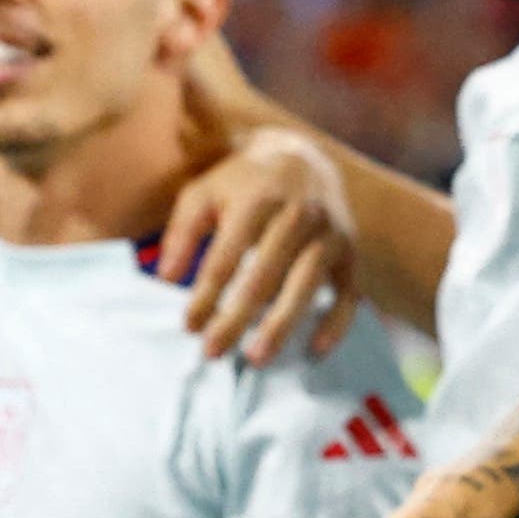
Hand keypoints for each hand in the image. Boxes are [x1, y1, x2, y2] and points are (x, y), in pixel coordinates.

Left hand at [157, 111, 362, 364]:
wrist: (304, 158)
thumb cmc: (242, 184)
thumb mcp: (203, 193)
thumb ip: (182, 232)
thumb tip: (167, 278)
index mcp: (258, 199)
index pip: (226, 256)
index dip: (206, 294)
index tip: (189, 327)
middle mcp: (298, 216)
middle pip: (264, 275)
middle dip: (237, 316)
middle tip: (213, 353)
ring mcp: (330, 236)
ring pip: (306, 285)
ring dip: (282, 324)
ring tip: (257, 359)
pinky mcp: (351, 253)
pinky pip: (348, 293)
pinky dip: (336, 323)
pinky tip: (315, 351)